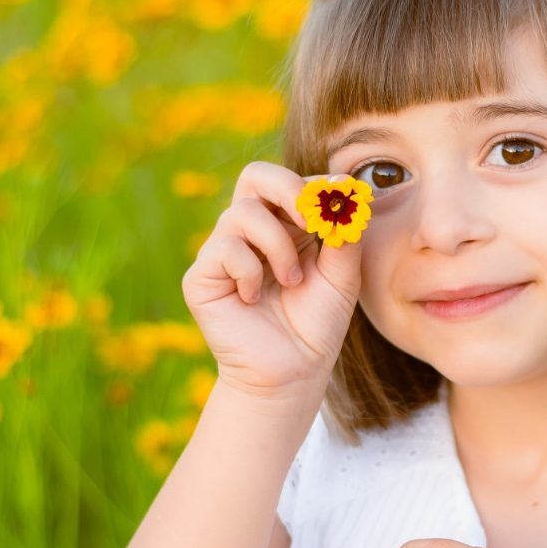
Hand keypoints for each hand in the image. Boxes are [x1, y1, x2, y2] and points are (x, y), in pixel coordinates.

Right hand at [180, 161, 364, 404]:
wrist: (293, 372)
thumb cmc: (317, 324)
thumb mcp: (343, 274)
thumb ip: (344, 230)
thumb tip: (344, 186)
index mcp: (285, 225)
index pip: (291, 182)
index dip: (316, 186)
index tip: (343, 205)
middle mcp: (251, 232)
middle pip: (256, 175)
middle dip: (288, 189)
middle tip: (311, 219)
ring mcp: (224, 251)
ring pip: (243, 212)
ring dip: (278, 246)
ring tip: (292, 281)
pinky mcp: (202, 276)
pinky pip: (225, 248)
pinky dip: (250, 271)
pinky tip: (256, 297)